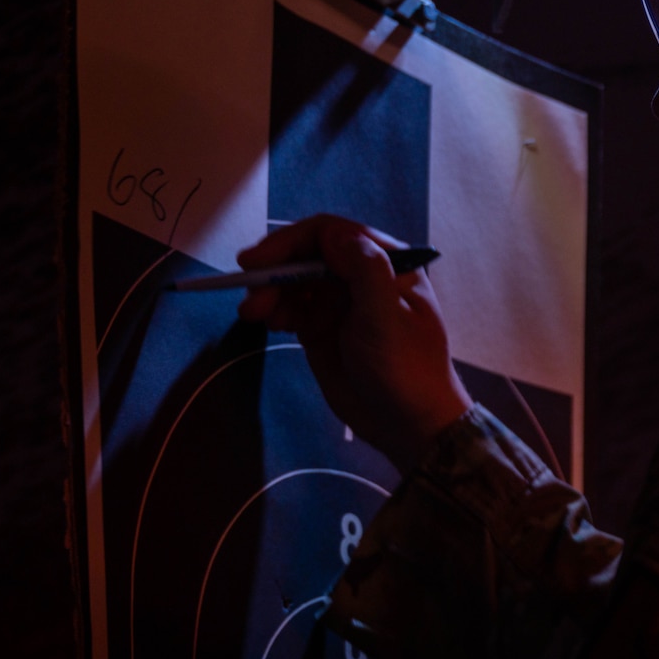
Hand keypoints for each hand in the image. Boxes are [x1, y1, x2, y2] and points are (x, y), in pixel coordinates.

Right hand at [235, 216, 472, 469]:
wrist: (408, 423)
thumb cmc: (405, 368)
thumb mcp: (386, 318)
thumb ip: (365, 271)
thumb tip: (336, 235)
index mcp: (386, 263)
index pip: (331, 234)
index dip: (290, 242)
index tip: (258, 263)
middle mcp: (362, 276)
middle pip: (306, 255)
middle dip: (275, 271)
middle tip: (250, 297)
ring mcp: (341, 302)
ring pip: (294, 281)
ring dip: (270, 292)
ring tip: (255, 315)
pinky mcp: (323, 328)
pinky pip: (292, 307)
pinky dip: (275, 310)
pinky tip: (268, 323)